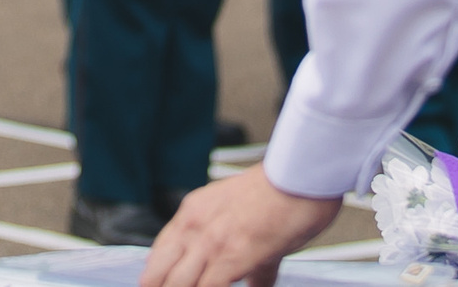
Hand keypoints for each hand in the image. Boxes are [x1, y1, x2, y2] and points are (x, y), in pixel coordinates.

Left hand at [141, 166, 340, 286]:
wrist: (300, 180)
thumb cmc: (280, 193)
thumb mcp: (245, 217)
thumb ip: (242, 250)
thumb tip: (254, 282)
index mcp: (192, 212)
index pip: (158, 254)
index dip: (157, 278)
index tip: (161, 286)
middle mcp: (193, 226)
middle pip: (157, 275)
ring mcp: (209, 243)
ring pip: (176, 285)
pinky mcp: (230, 258)